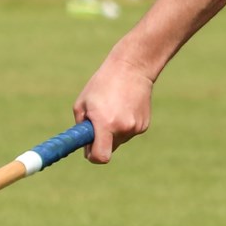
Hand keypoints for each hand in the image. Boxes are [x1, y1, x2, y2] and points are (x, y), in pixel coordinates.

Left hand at [72, 46, 156, 162]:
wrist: (132, 68)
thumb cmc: (102, 84)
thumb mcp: (82, 104)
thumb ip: (81, 127)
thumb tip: (84, 145)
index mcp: (105, 124)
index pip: (100, 156)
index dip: (92, 156)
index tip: (88, 149)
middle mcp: (123, 128)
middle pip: (109, 148)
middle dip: (101, 141)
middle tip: (98, 123)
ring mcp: (136, 127)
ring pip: (119, 140)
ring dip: (113, 131)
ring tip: (114, 108)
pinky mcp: (144, 125)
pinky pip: (129, 132)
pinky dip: (124, 125)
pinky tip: (125, 107)